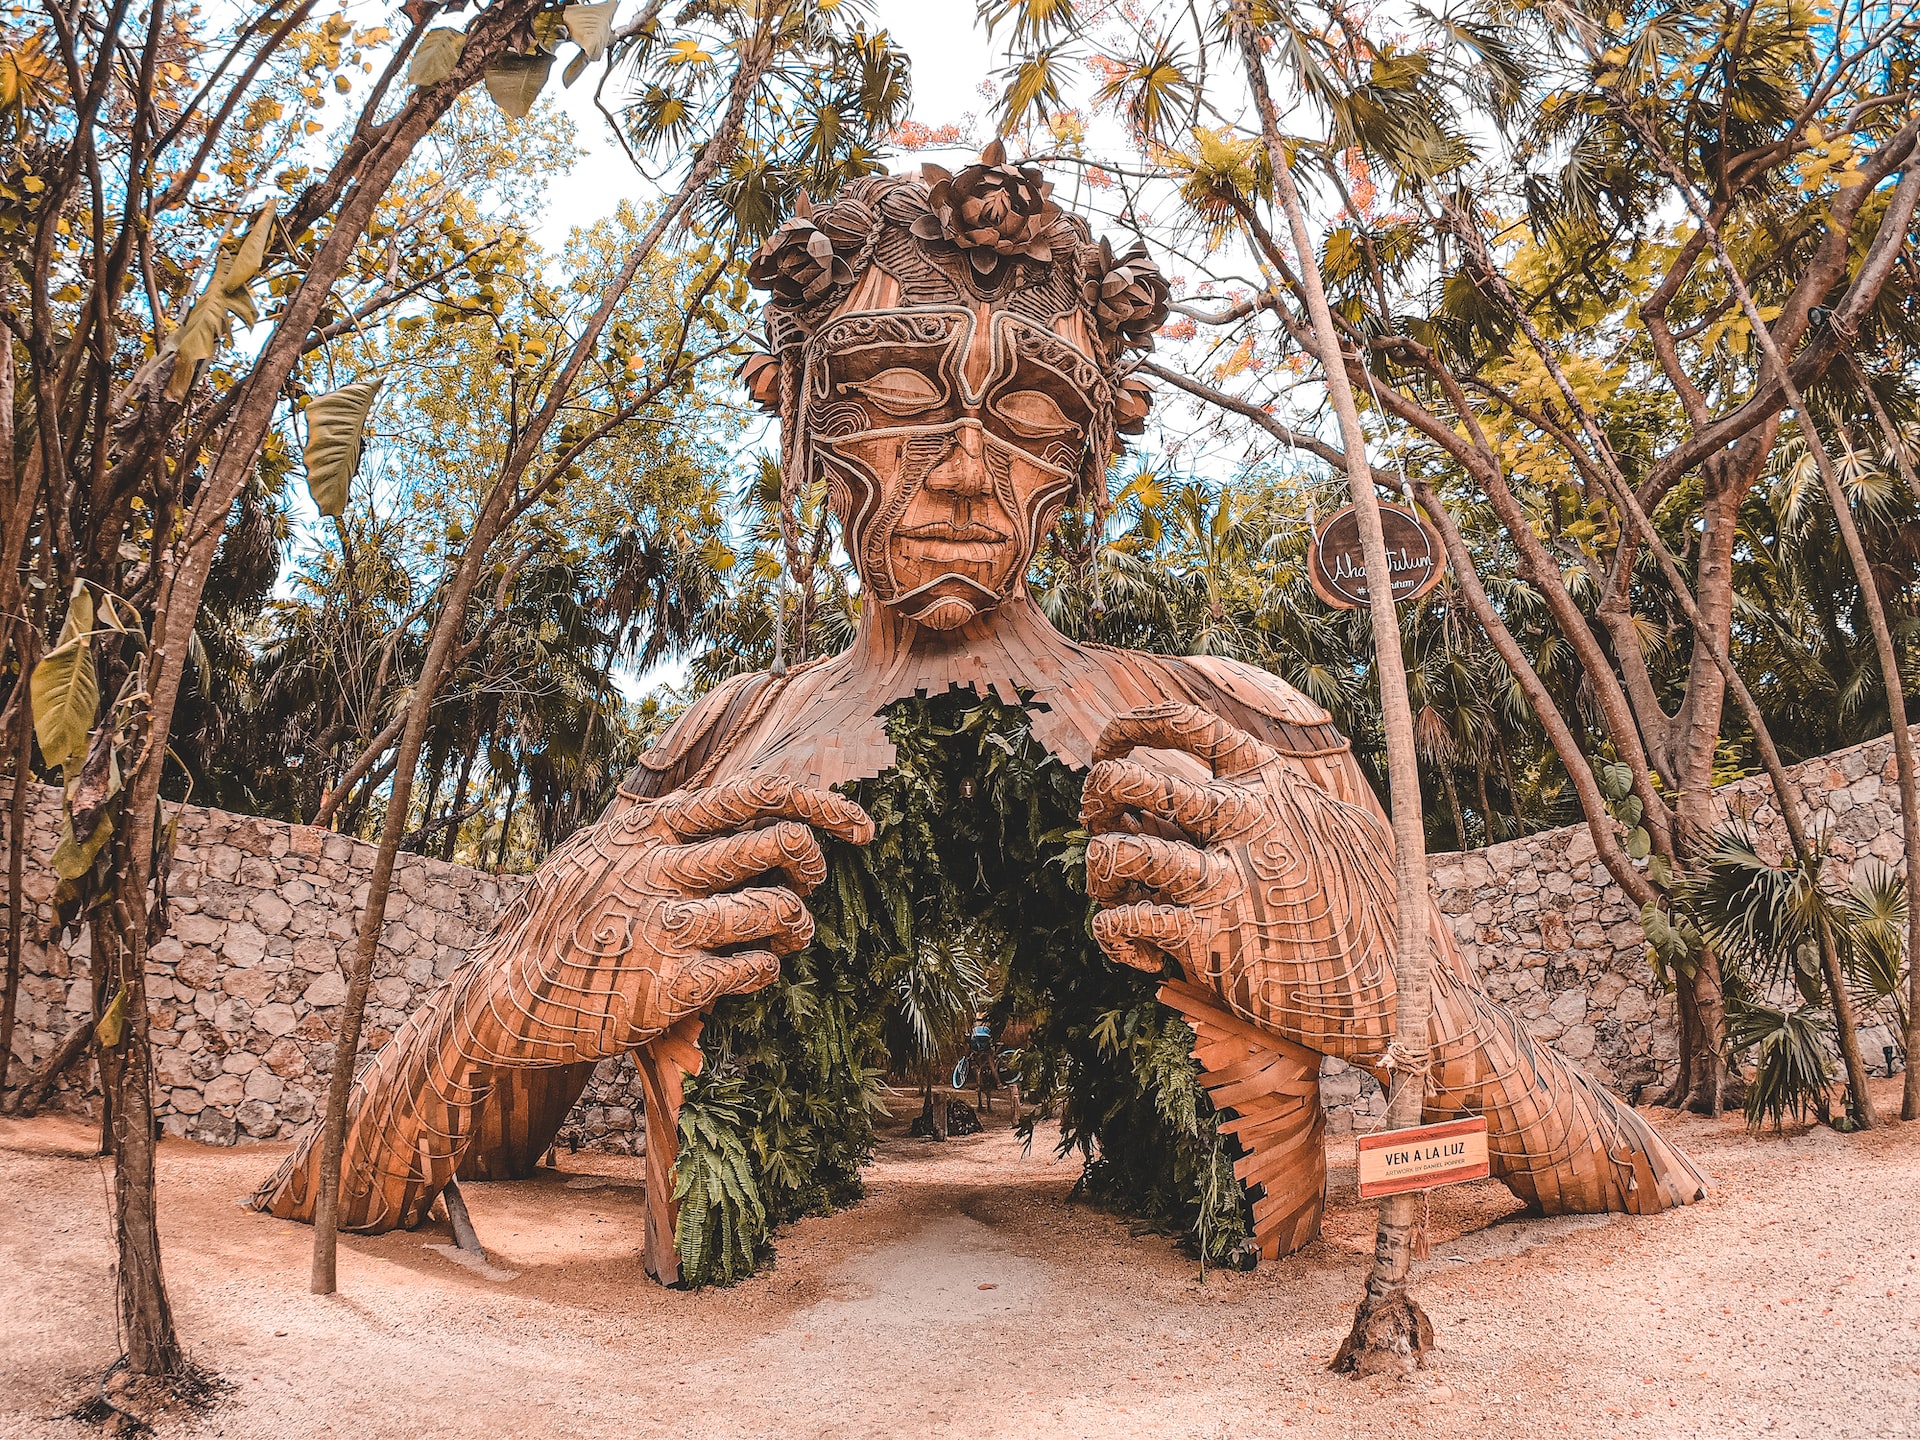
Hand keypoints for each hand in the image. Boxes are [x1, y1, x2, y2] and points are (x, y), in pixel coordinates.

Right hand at [477, 773, 874, 1060]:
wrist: (508, 993)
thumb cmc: (567, 919)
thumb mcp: (602, 851)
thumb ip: (662, 828)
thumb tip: (731, 801)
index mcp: (652, 829)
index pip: (755, 793)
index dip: (822, 804)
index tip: (861, 826)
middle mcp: (662, 868)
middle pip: (781, 844)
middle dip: (815, 865)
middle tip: (810, 884)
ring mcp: (666, 926)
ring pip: (778, 910)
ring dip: (797, 927)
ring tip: (784, 938)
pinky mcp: (670, 985)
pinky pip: (755, 969)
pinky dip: (765, 971)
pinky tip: (748, 974)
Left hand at [1079, 702, 1397, 1058]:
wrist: (1400, 992)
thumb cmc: (1377, 914)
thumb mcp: (1348, 832)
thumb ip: (1298, 802)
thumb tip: (1265, 776)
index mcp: (1271, 786)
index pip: (1186, 725)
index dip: (1131, 727)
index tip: (1110, 746)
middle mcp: (1243, 822)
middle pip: (1128, 780)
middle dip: (1096, 796)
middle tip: (1102, 823)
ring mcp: (1224, 881)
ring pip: (1117, 852)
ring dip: (1099, 870)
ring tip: (1115, 892)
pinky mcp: (1209, 940)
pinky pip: (1123, 924)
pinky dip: (1113, 936)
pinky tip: (1138, 951)